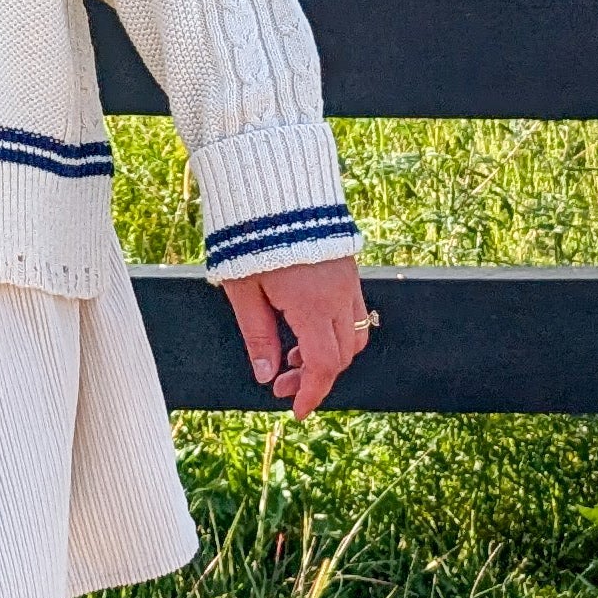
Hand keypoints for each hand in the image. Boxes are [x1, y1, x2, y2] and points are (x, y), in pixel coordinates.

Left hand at [221, 252, 373, 412]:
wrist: (275, 187)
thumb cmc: (252, 237)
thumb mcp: (243, 290)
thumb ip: (257, 335)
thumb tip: (267, 375)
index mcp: (310, 305)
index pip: (322, 365)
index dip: (311, 393)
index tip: (297, 410)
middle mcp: (337, 297)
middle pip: (342, 356)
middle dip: (315, 377)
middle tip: (282, 382)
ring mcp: (347, 282)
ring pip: (353, 336)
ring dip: (327, 354)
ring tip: (290, 351)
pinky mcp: (348, 269)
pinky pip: (354, 312)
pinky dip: (335, 330)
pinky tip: (305, 326)